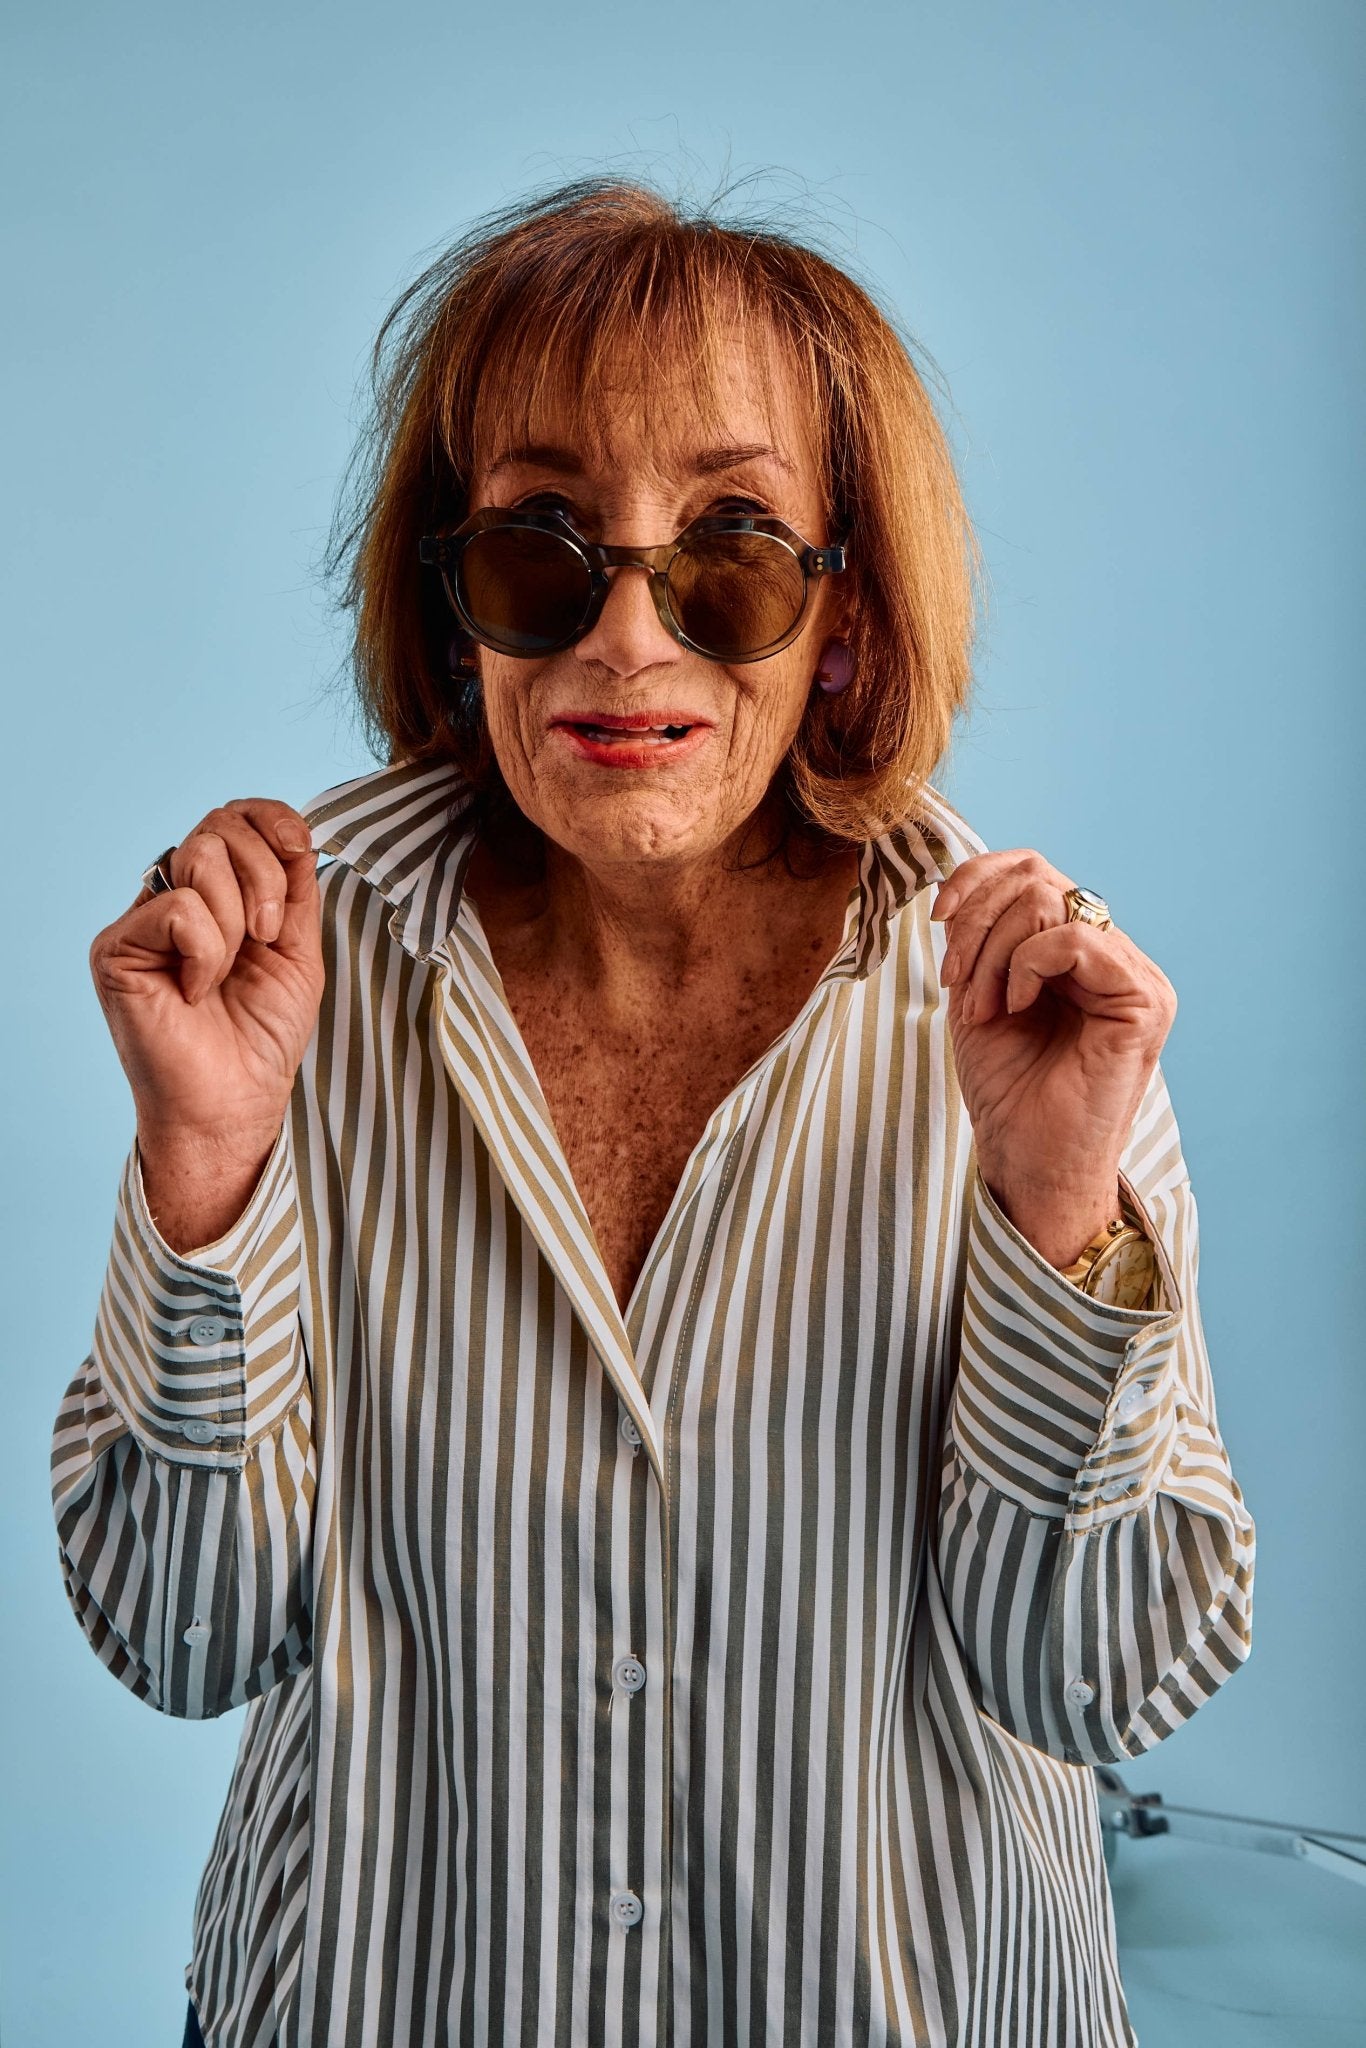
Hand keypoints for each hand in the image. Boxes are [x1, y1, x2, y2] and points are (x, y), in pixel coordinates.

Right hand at [89, 799, 325, 1159]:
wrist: (235, 1103)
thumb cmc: (261, 1037)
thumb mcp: (297, 950)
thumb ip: (295, 890)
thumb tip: (298, 833)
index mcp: (216, 893)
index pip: (234, 817)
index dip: (271, 817)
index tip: (299, 847)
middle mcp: (174, 897)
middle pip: (219, 826)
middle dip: (265, 876)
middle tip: (268, 936)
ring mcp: (143, 920)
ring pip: (200, 856)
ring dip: (237, 919)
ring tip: (229, 972)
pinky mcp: (117, 946)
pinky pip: (179, 907)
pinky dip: (206, 950)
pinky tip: (197, 989)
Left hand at [931, 850, 1176, 1266]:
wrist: (1028, 1163)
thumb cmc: (1007, 1092)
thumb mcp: (977, 996)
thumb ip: (980, 940)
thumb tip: (958, 886)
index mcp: (1080, 952)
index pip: (1034, 871)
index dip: (977, 878)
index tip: (937, 919)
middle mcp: (1114, 955)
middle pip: (1038, 876)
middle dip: (976, 921)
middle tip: (954, 982)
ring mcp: (1135, 975)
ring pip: (1051, 900)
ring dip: (991, 952)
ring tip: (981, 1009)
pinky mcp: (1144, 1001)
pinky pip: (1076, 939)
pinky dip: (1024, 966)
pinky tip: (1012, 1009)